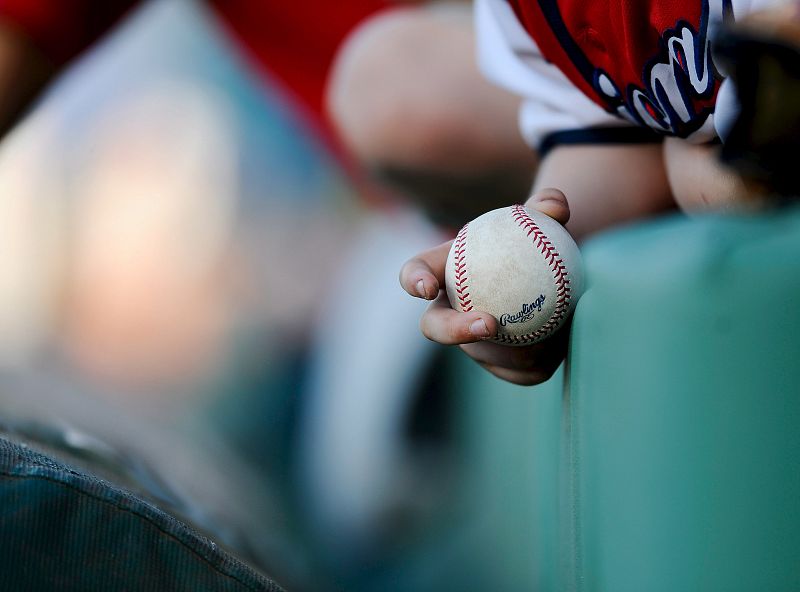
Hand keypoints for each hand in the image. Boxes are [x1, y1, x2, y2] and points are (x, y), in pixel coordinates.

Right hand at [399, 188, 572, 385]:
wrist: (556, 273)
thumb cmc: (538, 237)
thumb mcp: (544, 218)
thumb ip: (548, 206)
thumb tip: (555, 207)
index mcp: (443, 270)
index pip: (415, 271)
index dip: (413, 280)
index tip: (426, 287)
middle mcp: (447, 311)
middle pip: (436, 326)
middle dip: (454, 330)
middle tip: (490, 324)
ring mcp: (470, 344)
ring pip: (482, 355)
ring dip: (510, 349)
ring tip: (547, 333)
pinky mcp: (502, 365)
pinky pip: (517, 371)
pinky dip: (540, 359)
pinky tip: (562, 343)